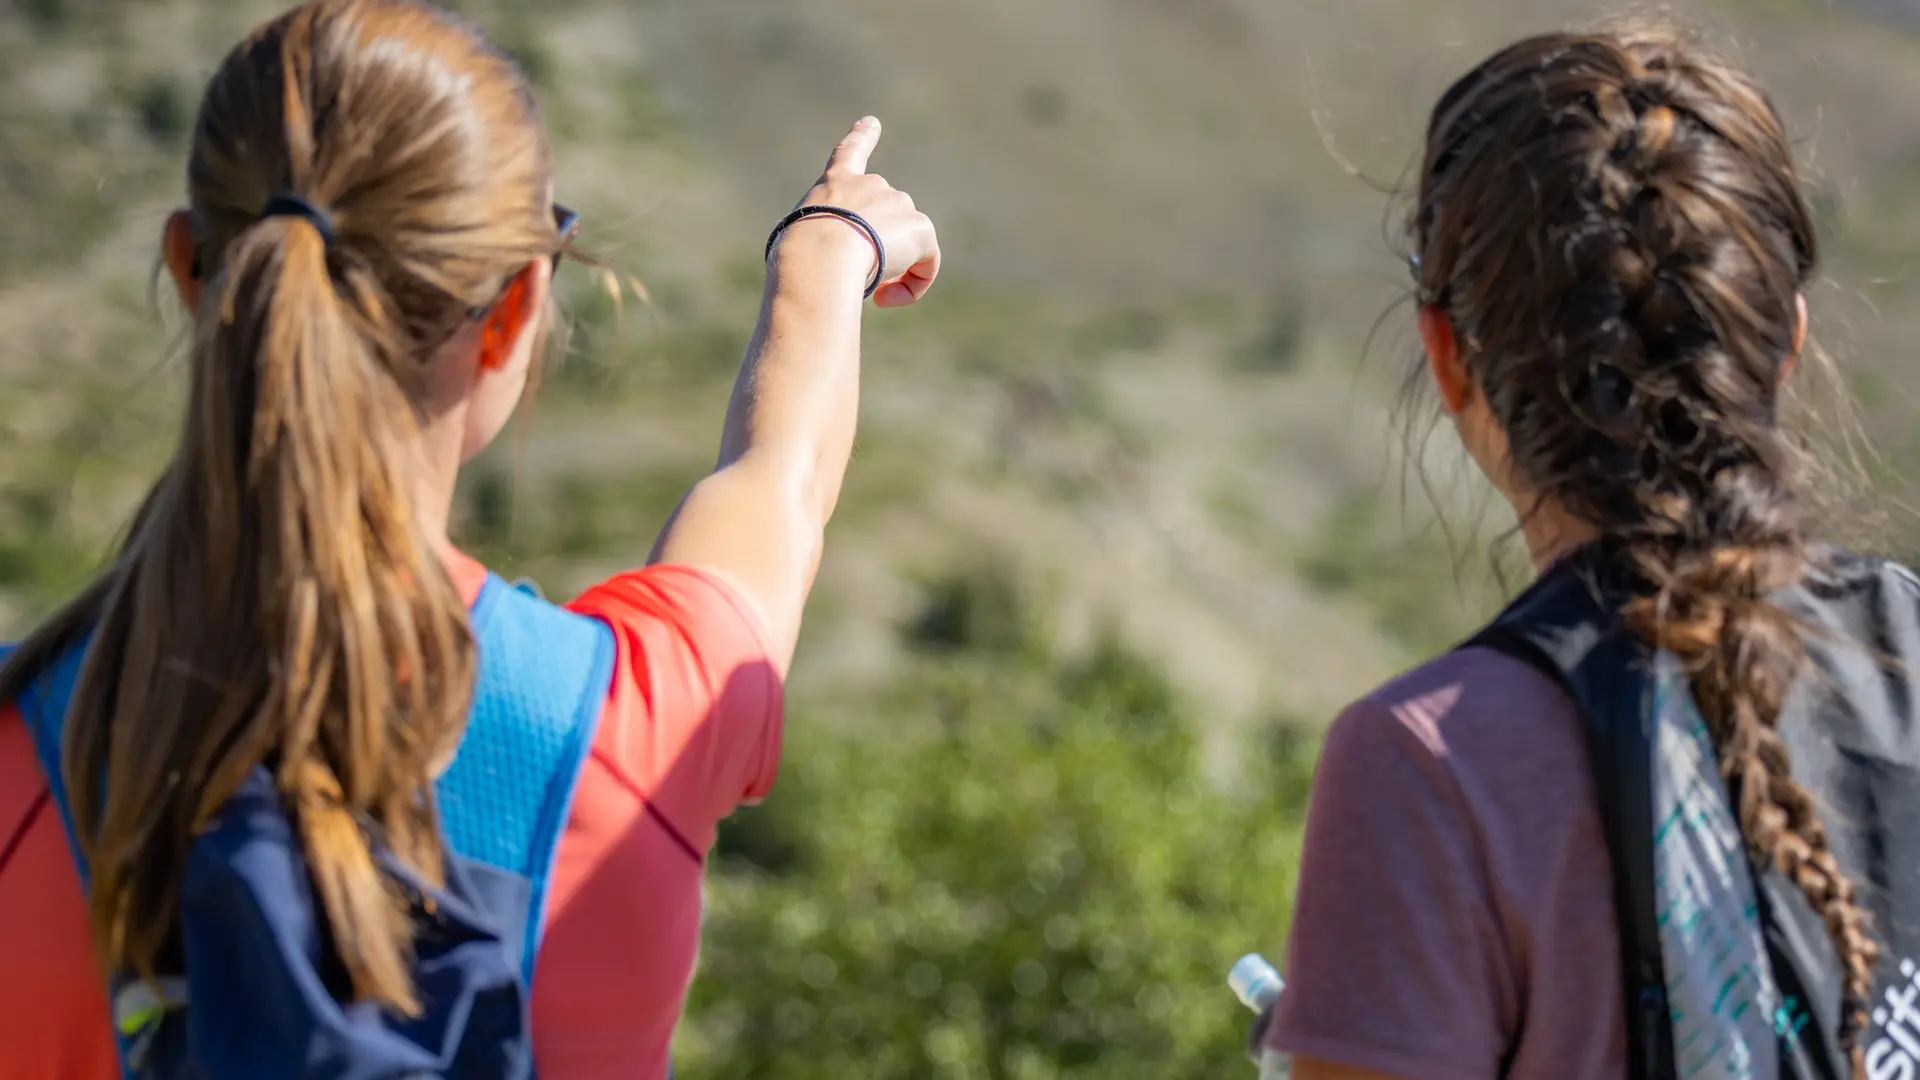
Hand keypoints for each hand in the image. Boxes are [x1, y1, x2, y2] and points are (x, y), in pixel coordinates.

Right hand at [784, 116, 939, 307]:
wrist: (821, 253)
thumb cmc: (798, 258)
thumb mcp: (799, 246)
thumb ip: (823, 247)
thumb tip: (845, 270)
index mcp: (834, 184)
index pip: (849, 153)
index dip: (861, 137)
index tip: (871, 122)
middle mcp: (870, 184)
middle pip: (884, 221)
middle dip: (876, 250)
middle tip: (854, 278)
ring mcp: (898, 202)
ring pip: (904, 245)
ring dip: (890, 270)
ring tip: (865, 287)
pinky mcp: (920, 228)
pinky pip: (926, 265)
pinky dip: (913, 285)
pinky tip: (887, 298)